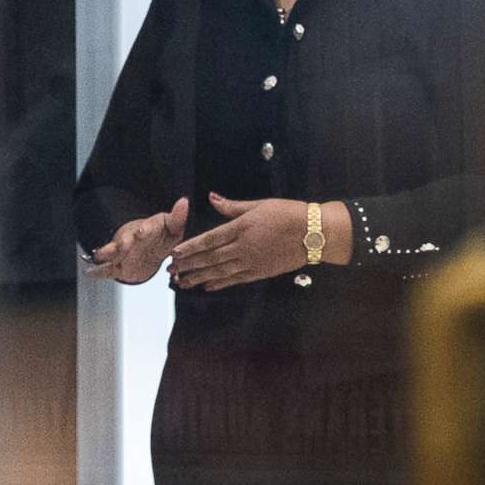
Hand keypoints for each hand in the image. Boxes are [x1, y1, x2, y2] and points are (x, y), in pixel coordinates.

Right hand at [86, 197, 189, 283]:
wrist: (147, 247)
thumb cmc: (161, 236)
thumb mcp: (172, 229)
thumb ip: (177, 217)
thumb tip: (184, 201)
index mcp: (147, 231)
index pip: (146, 229)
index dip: (145, 230)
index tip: (143, 231)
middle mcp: (132, 239)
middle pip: (126, 241)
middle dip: (124, 244)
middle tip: (123, 245)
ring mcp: (122, 252)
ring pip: (114, 253)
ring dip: (108, 254)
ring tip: (99, 256)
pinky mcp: (117, 264)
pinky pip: (106, 269)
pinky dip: (98, 271)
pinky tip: (90, 273)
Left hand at [169, 195, 345, 290]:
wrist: (313, 233)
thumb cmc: (288, 214)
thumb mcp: (259, 205)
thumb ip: (233, 206)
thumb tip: (212, 197)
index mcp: (242, 227)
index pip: (210, 239)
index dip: (191, 247)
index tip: (175, 252)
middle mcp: (243, 247)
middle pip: (210, 258)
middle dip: (189, 265)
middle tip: (171, 270)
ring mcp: (251, 262)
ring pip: (219, 272)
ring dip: (199, 277)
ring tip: (182, 282)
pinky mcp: (260, 272)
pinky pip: (235, 280)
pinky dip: (219, 284)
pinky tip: (207, 286)